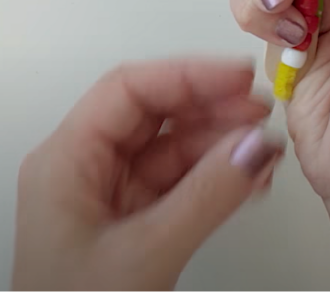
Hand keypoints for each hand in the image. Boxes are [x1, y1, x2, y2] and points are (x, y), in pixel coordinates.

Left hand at [12, 60, 283, 291]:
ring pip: (173, 145)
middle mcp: (85, 168)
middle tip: (260, 111)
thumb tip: (254, 145)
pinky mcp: (134, 218)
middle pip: (154, 112)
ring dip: (223, 143)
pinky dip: (218, 174)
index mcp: (65, 161)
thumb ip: (206, 196)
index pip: (128, 90)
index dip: (188, 75)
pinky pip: (181, 179)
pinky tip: (250, 176)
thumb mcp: (144, 254)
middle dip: (212, 107)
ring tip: (265, 149)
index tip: (238, 78)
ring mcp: (111, 193)